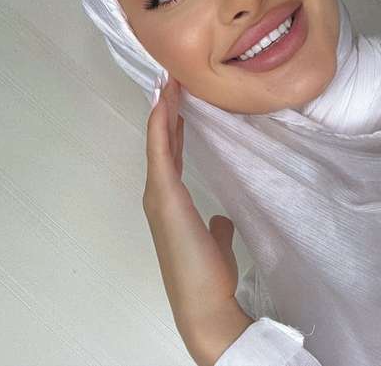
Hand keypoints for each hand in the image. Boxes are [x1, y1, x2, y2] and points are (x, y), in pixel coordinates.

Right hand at [143, 76, 253, 365]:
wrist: (204, 301)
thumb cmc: (209, 274)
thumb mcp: (216, 241)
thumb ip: (217, 227)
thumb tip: (222, 219)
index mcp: (171, 201)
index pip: (171, 154)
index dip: (172, 125)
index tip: (178, 97)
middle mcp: (159, 194)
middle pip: (161, 142)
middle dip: (166, 110)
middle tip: (170, 78)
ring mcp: (159, 195)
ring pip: (158, 142)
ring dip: (162, 110)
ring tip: (167, 79)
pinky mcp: (166, 198)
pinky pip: (161, 154)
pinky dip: (161, 127)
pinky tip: (164, 103)